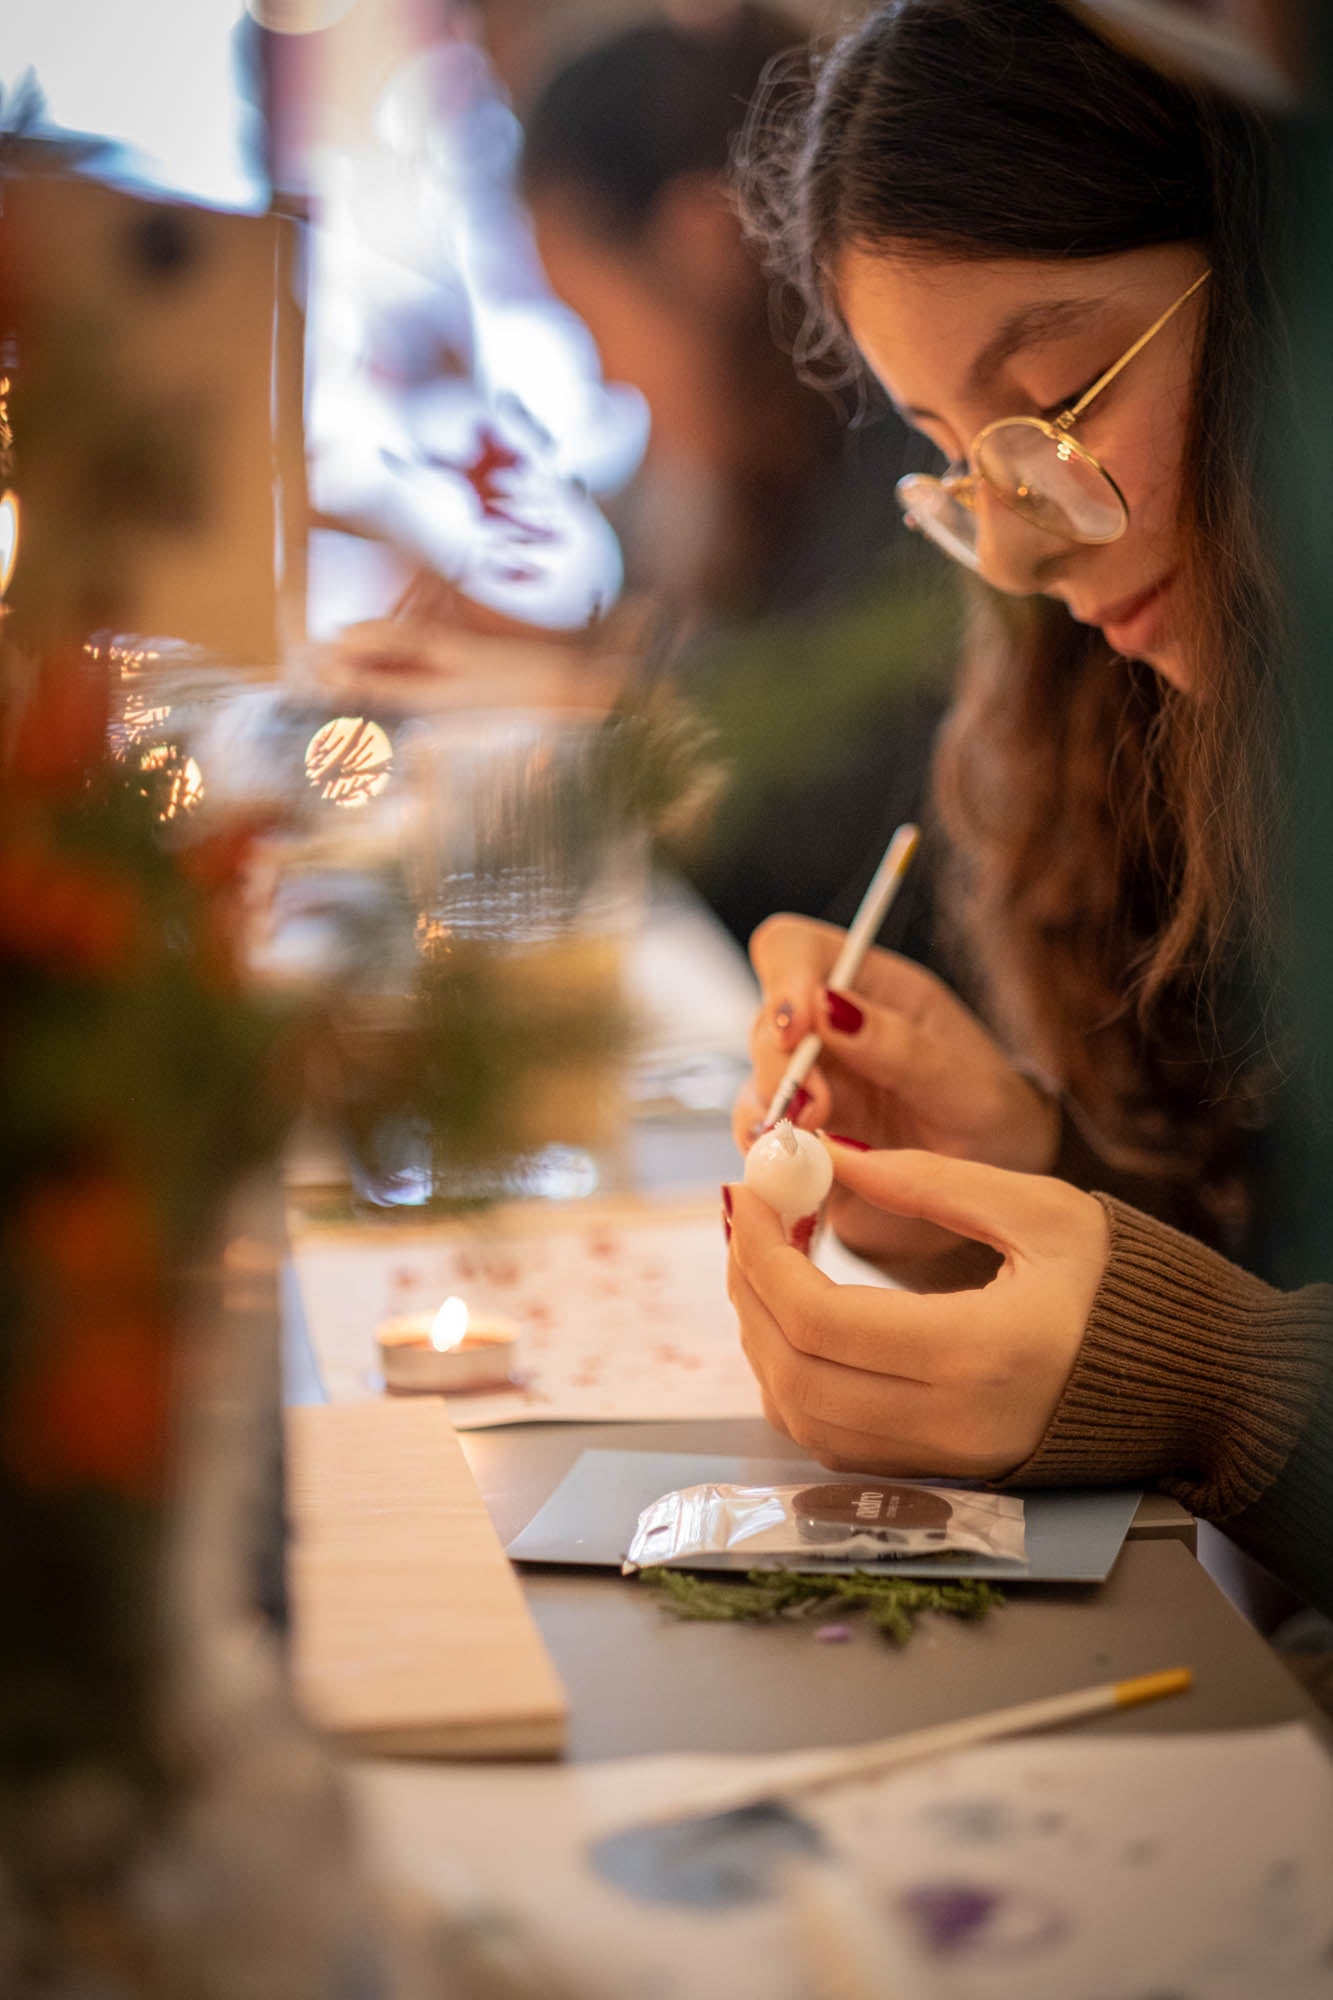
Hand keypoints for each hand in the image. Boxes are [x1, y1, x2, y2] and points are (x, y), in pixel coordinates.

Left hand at [725, 1142, 1108, 1479]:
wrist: (1193, 1384)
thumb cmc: (1123, 1288)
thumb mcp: (1041, 1211)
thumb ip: (931, 1181)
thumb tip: (832, 1155)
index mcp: (980, 1352)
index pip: (822, 1318)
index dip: (763, 1256)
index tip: (747, 1193)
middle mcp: (952, 1423)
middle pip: (795, 1370)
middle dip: (750, 1288)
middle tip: (747, 1220)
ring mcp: (943, 1460)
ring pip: (801, 1415)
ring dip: (762, 1337)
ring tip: (766, 1262)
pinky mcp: (939, 1474)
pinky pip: (830, 1440)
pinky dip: (792, 1381)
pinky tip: (798, 1320)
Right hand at [733, 914, 1059, 1273]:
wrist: (995, 1188)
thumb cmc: (990, 1115)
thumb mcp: (966, 1082)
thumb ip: (900, 1046)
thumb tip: (829, 1007)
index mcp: (869, 989)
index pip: (793, 949)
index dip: (782, 979)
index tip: (797, 1027)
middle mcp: (825, 1035)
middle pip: (764, 1027)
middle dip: (780, 1070)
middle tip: (818, 1111)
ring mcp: (807, 1090)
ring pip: (753, 1091)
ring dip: (768, 1121)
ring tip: (809, 1153)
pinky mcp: (798, 1145)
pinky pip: (761, 1150)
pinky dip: (770, 1166)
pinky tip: (801, 1181)